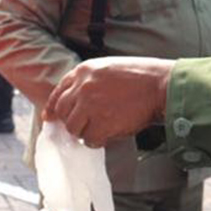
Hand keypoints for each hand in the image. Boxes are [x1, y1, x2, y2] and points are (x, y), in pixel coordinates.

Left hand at [44, 57, 174, 146]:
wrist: (160, 86)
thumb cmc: (141, 78)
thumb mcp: (108, 69)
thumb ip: (89, 82)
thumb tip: (77, 101)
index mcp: (83, 71)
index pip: (58, 91)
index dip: (52, 107)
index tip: (49, 117)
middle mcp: (82, 87)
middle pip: (62, 111)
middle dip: (72, 121)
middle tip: (86, 125)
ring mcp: (89, 106)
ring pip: (73, 127)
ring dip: (85, 131)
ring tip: (102, 127)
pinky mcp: (100, 123)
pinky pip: (89, 139)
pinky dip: (97, 141)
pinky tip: (109, 133)